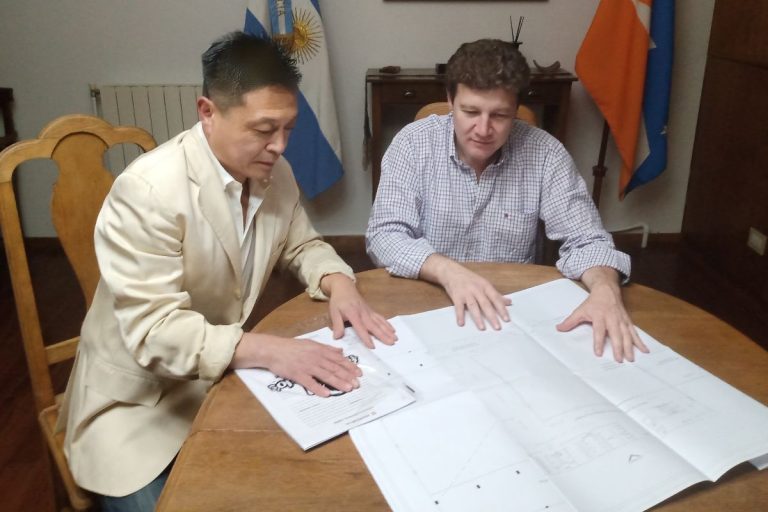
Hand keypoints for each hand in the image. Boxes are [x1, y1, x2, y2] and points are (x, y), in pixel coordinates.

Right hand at [230, 332, 361, 396]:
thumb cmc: (292, 347)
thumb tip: (340, 350)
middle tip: (357, 384)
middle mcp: (315, 357)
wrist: (273, 349)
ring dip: (338, 382)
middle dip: (347, 376)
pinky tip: (327, 394)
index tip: (359, 373)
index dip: (349, 366)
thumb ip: (326, 348)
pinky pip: (310, 382)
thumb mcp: (311, 343)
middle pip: (334, 368)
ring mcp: (307, 366)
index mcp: (319, 350)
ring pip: (326, 375)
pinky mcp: (297, 374)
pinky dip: (318, 388)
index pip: (338, 359)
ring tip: (348, 389)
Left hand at [321, 273, 396, 348]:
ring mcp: (368, 311)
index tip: (372, 346)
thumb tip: (337, 337)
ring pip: (379, 322)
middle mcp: (363, 313)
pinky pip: (380, 318)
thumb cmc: (338, 301)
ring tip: (395, 338)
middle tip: (391, 343)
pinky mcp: (371, 311)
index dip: (366, 337)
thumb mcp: (333, 312)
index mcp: (353, 314)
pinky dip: (387, 324)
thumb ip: (337, 325)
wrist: (344, 287)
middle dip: (383, 335)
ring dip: (388, 330)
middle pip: (374, 326)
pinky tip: (393, 330)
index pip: (360, 328)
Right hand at [420, 254, 510, 329]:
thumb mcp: (484, 284)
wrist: (451, 272)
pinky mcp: (456, 296)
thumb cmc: (470, 279)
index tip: (506, 319)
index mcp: (485, 286)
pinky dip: (460, 315)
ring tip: (482, 328)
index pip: (495, 298)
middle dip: (492, 316)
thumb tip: (509, 302)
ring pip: (473, 306)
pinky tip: (461, 323)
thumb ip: (496, 294)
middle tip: (497, 327)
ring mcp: (466, 293)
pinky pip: (459, 307)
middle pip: (485, 304)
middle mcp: (476, 289)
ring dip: (478, 318)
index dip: (501, 309)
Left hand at [557, 267, 648, 361]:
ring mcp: (622, 320)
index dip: (598, 342)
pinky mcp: (628, 321)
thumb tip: (558, 329)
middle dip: (618, 347)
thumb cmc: (593, 302)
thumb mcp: (580, 310)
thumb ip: (570, 321)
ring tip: (631, 359)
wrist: (606, 290)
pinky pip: (635, 332)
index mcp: (599, 316)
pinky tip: (645, 350)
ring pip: (627, 335)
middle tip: (619, 360)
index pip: (599, 331)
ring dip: (630, 347)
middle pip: (616, 334)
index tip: (598, 353)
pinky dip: (640, 342)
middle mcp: (612, 318)